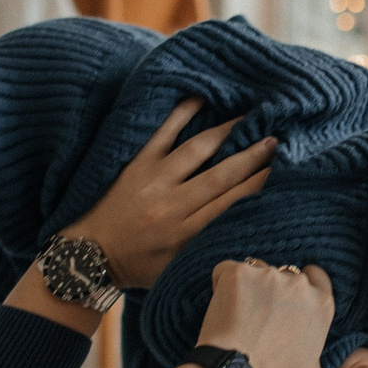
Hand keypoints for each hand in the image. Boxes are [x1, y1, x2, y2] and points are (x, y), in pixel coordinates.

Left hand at [66, 98, 275, 289]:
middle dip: (252, 156)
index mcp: (183, 235)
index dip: (258, 183)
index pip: (231, 203)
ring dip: (226, 132)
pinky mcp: (134, 165)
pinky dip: (181, 113)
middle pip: (222, 175)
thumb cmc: (137, 267)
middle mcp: (170, 206)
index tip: (280, 168)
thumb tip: (244, 224)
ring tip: (249, 119)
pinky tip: (201, 98)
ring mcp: (151, 181)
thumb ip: (207, 248)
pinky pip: (161, 133)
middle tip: (275, 139)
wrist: (88, 256)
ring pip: (197, 150)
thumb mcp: (176, 269)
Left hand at [195, 260, 351, 367]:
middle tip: (260, 319)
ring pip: (257, 272)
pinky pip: (227, 270)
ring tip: (240, 317)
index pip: (316, 277)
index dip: (301, 289)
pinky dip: (222, 284)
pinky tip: (223, 307)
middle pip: (285, 275)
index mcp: (322, 304)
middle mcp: (298, 284)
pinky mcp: (237, 273)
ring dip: (249, 288)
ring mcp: (267, 275)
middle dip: (273, 292)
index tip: (286, 306)